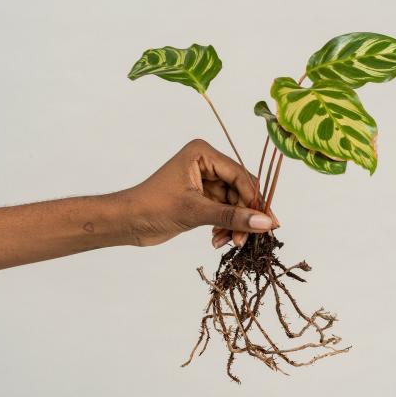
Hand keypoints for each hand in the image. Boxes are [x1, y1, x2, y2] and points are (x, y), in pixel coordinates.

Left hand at [123, 139, 273, 247]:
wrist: (127, 222)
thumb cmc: (153, 208)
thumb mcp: (195, 212)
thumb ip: (231, 217)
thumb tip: (265, 223)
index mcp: (203, 154)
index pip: (240, 176)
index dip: (255, 200)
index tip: (269, 224)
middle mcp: (207, 163)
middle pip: (240, 191)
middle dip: (243, 216)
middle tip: (246, 240)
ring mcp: (205, 181)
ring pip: (234, 203)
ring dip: (233, 225)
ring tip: (228, 243)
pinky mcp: (202, 197)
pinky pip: (224, 211)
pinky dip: (224, 226)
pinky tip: (217, 240)